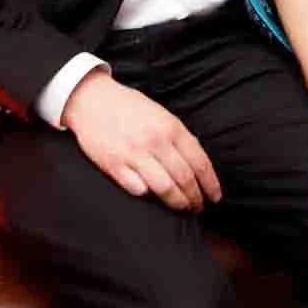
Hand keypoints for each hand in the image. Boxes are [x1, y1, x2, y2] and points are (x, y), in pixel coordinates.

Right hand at [65, 71, 221, 211]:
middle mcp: (155, 141)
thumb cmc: (129, 107)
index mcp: (171, 127)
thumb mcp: (161, 114)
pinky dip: (147, 194)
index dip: (210, 184)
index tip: (215, 197)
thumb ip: (179, 137)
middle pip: (184, 179)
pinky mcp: (114, 165)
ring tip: (182, 208)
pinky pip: (137, 188)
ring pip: (164, 188)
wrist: (92, 99)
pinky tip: (152, 197)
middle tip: (198, 207)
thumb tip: (197, 164)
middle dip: (195, 197)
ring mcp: (134, 154)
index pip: (199, 162)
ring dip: (176, 202)